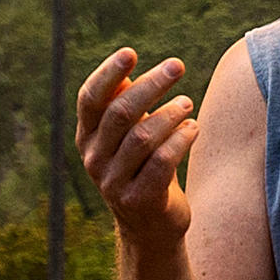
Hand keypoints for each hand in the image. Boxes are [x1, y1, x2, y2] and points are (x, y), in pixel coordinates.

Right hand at [73, 46, 195, 243]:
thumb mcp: (128, 136)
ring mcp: (114, 183)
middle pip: (120, 113)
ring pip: (143, 137)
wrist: (150, 227)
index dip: (108, 73)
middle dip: (151, 85)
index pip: (90, 99)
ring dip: (170, 114)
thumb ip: (123, 107)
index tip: (130, 52)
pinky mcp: (140, 200)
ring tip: (187, 103)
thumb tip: (124, 73)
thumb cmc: (142, 167)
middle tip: (176, 66)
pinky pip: (162, 162)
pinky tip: (193, 128)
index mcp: (86, 137)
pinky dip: (181, 140)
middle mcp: (94, 159)